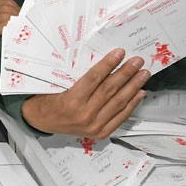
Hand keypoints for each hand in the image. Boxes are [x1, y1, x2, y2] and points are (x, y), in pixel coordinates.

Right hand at [20, 48, 148, 137]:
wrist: (41, 121)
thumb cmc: (48, 99)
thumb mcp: (58, 84)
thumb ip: (80, 77)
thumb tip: (104, 63)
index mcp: (71, 100)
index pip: (95, 78)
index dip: (109, 64)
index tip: (120, 52)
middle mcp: (85, 114)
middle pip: (110, 89)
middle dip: (126, 73)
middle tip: (138, 61)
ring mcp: (94, 126)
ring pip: (118, 102)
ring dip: (133, 86)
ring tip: (143, 74)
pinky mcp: (101, 133)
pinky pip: (120, 117)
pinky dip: (132, 104)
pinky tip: (140, 93)